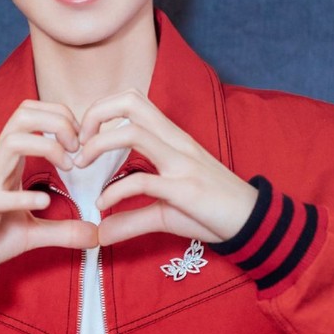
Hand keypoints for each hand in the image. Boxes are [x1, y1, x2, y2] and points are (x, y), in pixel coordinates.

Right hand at [0, 100, 96, 269]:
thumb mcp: (33, 232)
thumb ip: (64, 230)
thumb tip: (96, 234)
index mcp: (10, 162)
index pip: (31, 115)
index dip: (61, 116)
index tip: (82, 141)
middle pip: (22, 115)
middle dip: (56, 121)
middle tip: (77, 147)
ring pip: (11, 142)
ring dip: (46, 146)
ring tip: (68, 166)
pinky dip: (24, 197)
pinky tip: (44, 203)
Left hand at [75, 90, 257, 246]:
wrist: (254, 223)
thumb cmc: (212, 210)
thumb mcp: (166, 211)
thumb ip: (130, 219)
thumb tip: (100, 233)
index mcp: (172, 138)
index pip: (132, 100)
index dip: (101, 110)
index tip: (84, 138)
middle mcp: (176, 142)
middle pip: (130, 101)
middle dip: (95, 114)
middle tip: (79, 143)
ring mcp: (181, 163)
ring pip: (133, 132)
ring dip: (99, 143)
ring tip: (83, 164)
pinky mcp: (185, 189)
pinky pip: (143, 181)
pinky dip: (115, 191)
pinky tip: (103, 203)